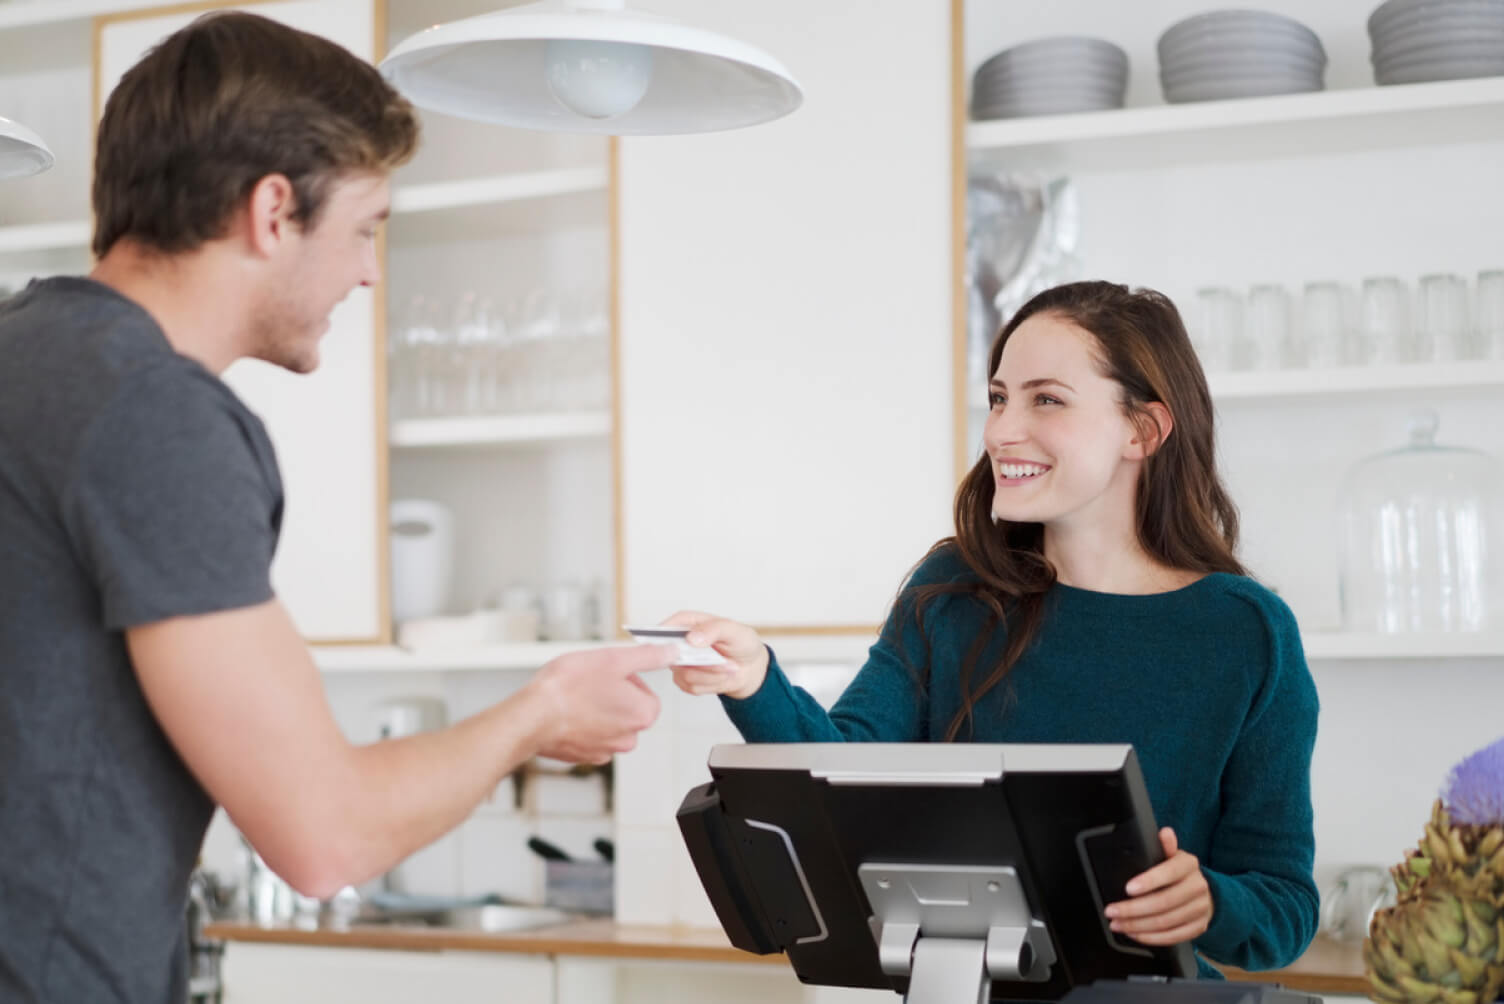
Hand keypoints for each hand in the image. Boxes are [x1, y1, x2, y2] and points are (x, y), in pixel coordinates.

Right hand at [526, 643, 676, 763]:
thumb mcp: (614, 659)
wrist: (532, 716)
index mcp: (642, 714)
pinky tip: (566, 713)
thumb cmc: (569, 687)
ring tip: (575, 698)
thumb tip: (671, 653)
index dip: (628, 679)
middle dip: (612, 696)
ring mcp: (605, 751)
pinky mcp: (583, 756)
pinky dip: (581, 725)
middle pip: (628, 709)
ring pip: (608, 723)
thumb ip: (648, 657)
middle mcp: (628, 738)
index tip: (608, 674)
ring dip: (596, 710)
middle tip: (589, 683)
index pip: (647, 693)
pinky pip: (589, 736)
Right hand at [662, 610, 768, 700]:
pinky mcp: (685, 680)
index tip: (681, 646)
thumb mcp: (734, 630)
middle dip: (703, 662)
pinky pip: (692, 687)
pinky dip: (712, 684)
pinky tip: (722, 676)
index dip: (665, 638)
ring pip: (686, 674)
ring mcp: (681, 663)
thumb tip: (692, 637)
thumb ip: (714, 629)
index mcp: (688, 623)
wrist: (750, 667)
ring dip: (712, 674)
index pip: (667, 627)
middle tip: (722, 661)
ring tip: (728, 668)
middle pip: (675, 656)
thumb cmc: (741, 643)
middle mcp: (681, 643)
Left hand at [1103, 828, 1212, 945]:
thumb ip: (1165, 846)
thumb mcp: (1172, 855)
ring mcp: (1199, 909)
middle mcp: (1198, 887)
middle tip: (1112, 911)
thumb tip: (1165, 833)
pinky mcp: (1198, 927)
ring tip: (1117, 924)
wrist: (1203, 892)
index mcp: (1188, 865)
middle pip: (1164, 902)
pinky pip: (1173, 937)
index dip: (1148, 881)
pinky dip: (1151, 937)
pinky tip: (1135, 933)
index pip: (1169, 872)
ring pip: (1166, 922)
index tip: (1128, 888)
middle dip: (1133, 909)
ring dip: (1137, 926)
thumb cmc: (1178, 872)